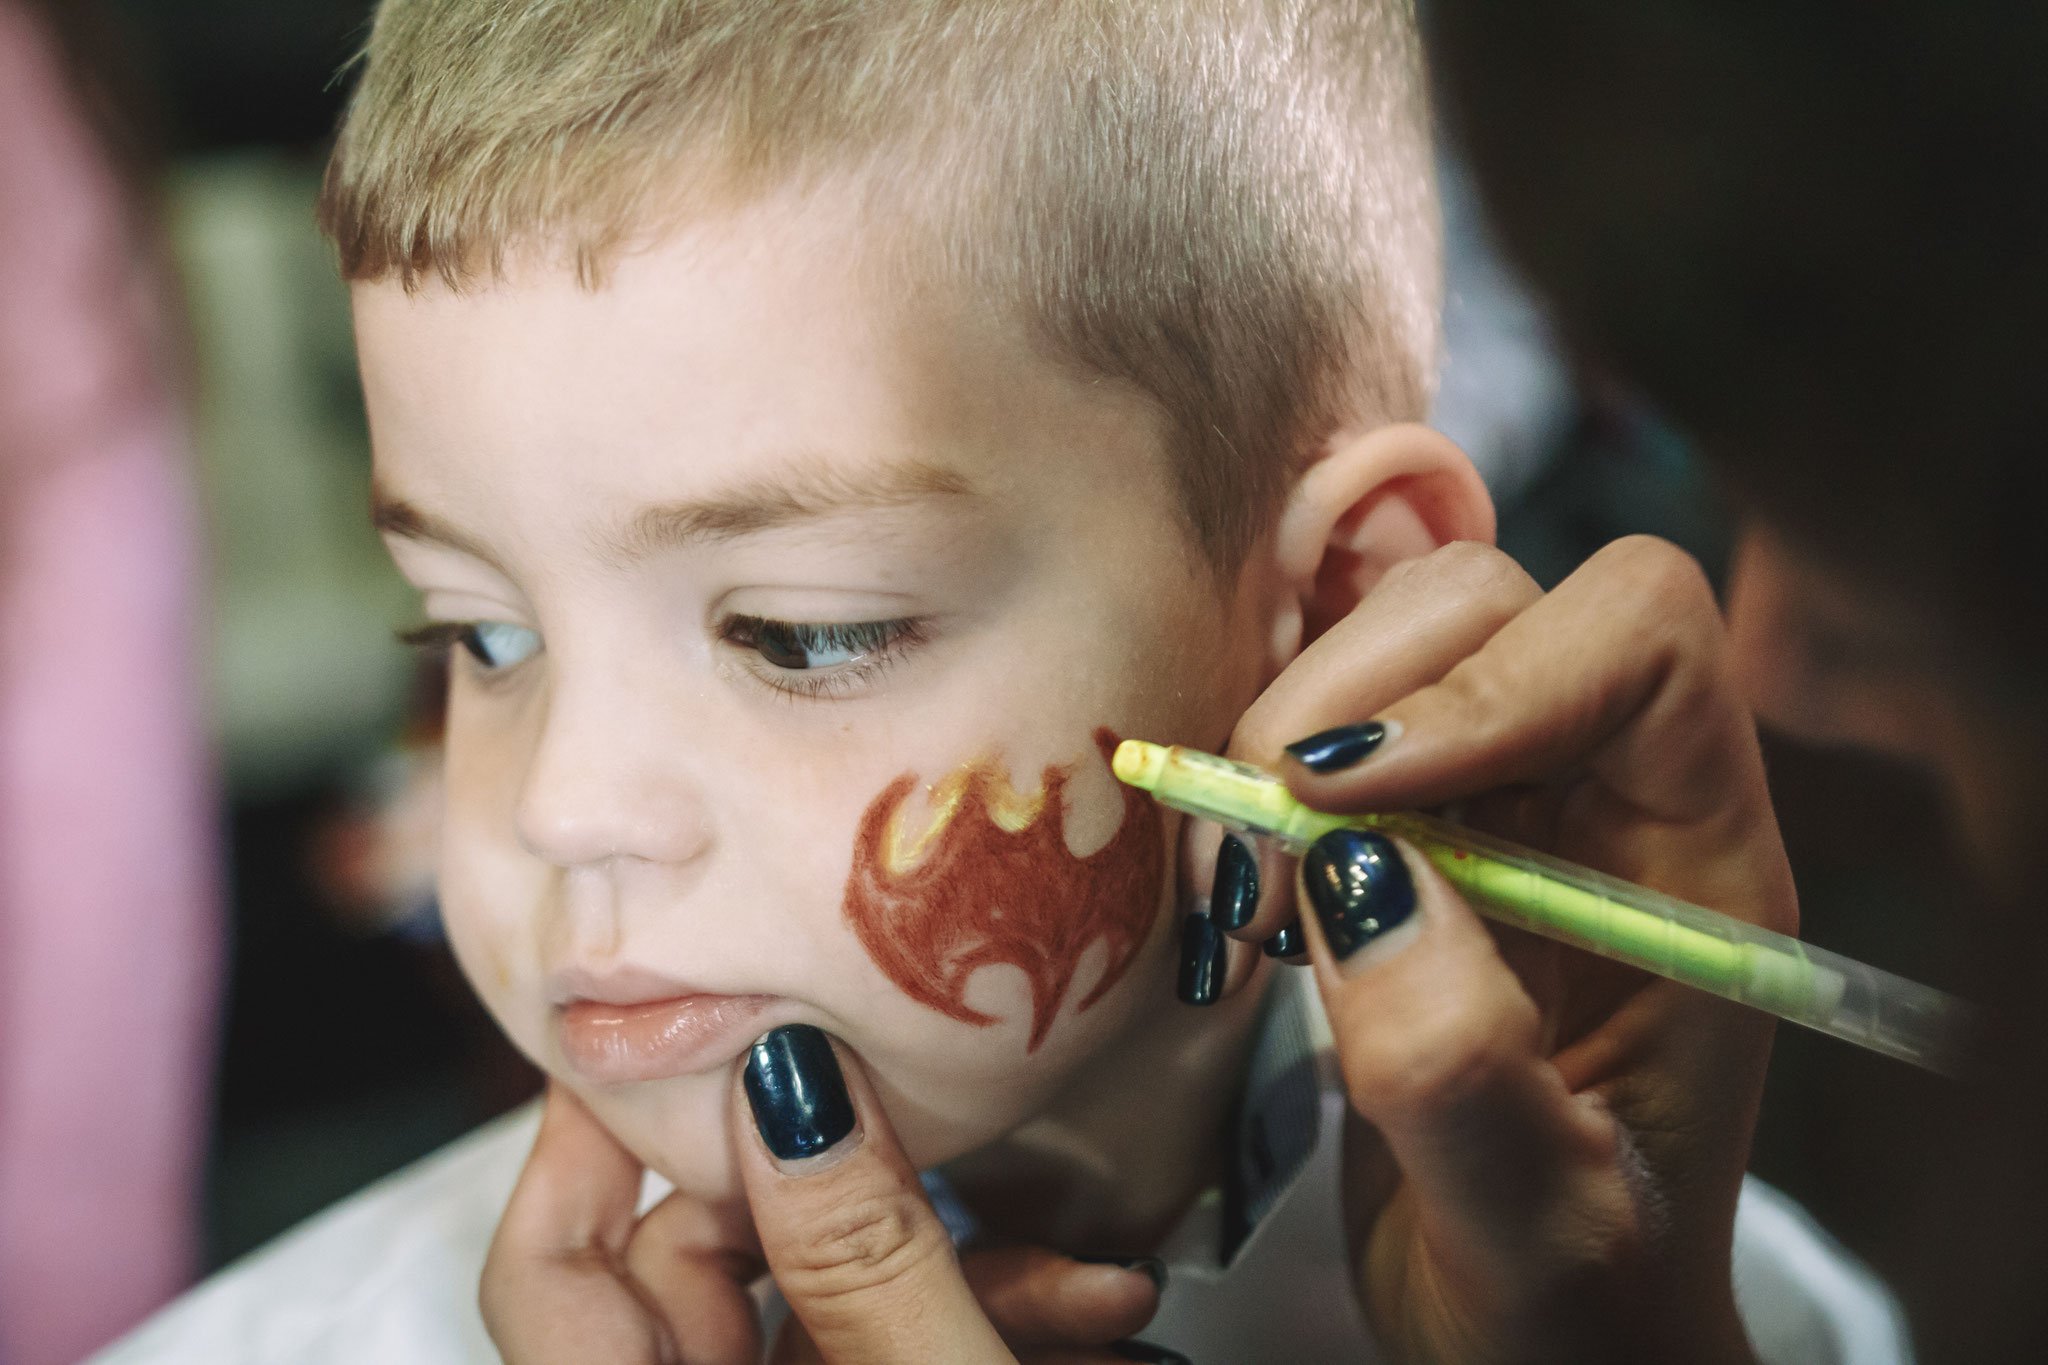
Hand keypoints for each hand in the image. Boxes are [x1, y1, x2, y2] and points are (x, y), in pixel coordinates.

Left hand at [481, 1040, 1171, 1364]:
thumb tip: (784, 1087)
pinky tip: (1086, 1320)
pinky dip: (972, 1327)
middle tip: (910, 1113)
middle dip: (836, 1199)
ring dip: (948, 1274)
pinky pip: (881, 1360)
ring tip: (1080, 1280)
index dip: (582, 1141)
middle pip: (695, 1280)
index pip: (548, 1280)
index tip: (647, 1026)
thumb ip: (867, 1260)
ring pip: (814, 1320)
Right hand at [1217, 538, 1787, 1364]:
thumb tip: (1354, 867)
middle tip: (1258, 840)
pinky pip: (1328, 720)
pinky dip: (1254, 769)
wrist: (1533, 1340)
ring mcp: (1501, 807)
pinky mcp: (1406, 833)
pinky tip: (1243, 879)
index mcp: (1694, 865)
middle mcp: (1605, 802)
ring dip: (1285, 726)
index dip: (1488, 676)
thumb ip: (1460, 1065)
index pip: (1639, 637)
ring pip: (1395, 639)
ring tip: (1243, 878)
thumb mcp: (1538, 1228)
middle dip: (1349, 694)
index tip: (1340, 796)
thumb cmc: (1573, 1307)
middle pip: (1493, 602)